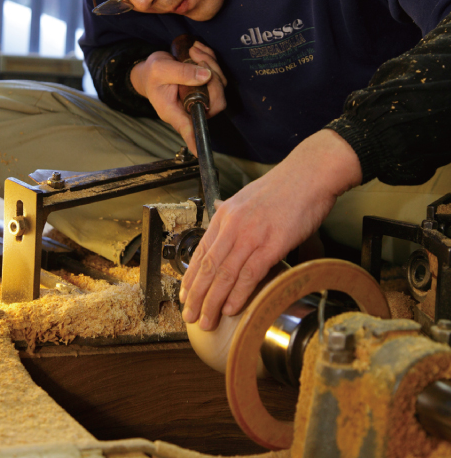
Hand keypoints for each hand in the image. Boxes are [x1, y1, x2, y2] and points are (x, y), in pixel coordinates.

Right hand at [130, 40, 226, 153]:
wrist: (152, 69)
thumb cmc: (152, 74)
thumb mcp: (159, 69)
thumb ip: (181, 73)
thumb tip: (206, 76)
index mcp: (173, 111)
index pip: (188, 128)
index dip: (195, 139)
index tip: (200, 153)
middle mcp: (189, 109)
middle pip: (215, 102)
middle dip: (212, 77)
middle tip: (196, 58)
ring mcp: (201, 100)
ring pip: (219, 86)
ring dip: (210, 64)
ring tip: (192, 52)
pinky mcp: (207, 89)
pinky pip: (218, 75)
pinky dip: (210, 60)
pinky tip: (196, 51)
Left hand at [178, 129, 362, 330]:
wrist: (309, 175)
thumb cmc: (283, 189)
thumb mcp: (247, 201)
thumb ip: (235, 222)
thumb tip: (230, 241)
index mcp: (223, 215)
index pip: (200, 252)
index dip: (191, 277)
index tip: (185, 295)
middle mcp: (231, 225)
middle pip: (208, 267)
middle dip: (196, 295)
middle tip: (190, 316)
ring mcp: (250, 235)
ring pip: (224, 274)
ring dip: (213, 301)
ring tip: (207, 320)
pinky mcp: (272, 244)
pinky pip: (249, 274)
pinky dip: (238, 294)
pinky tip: (232, 308)